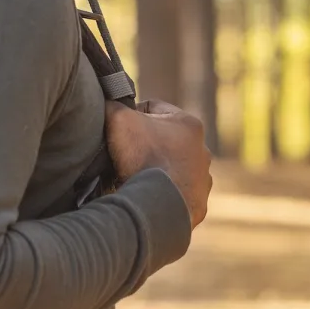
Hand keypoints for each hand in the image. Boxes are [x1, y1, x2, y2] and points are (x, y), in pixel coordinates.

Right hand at [104, 99, 212, 228]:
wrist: (155, 206)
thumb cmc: (141, 157)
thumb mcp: (118, 118)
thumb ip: (113, 104)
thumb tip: (106, 102)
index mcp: (189, 124)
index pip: (152, 108)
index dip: (131, 114)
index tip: (119, 129)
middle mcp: (202, 151)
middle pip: (164, 139)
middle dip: (145, 144)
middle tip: (124, 153)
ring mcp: (202, 181)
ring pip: (172, 167)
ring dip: (156, 169)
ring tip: (134, 176)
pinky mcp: (197, 206)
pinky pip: (175, 194)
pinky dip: (161, 194)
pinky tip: (145, 194)